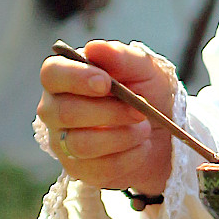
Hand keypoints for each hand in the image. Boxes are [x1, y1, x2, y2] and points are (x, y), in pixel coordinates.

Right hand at [36, 39, 176, 197]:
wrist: (165, 131)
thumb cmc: (147, 92)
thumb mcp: (144, 69)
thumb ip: (121, 57)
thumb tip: (95, 48)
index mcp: (65, 77)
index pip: (52, 73)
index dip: (75, 78)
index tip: (106, 83)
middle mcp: (55, 109)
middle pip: (64, 112)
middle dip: (109, 112)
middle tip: (141, 110)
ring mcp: (63, 142)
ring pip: (80, 144)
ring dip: (121, 137)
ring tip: (144, 129)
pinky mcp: (79, 170)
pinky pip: (97, 170)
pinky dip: (128, 158)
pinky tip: (141, 147)